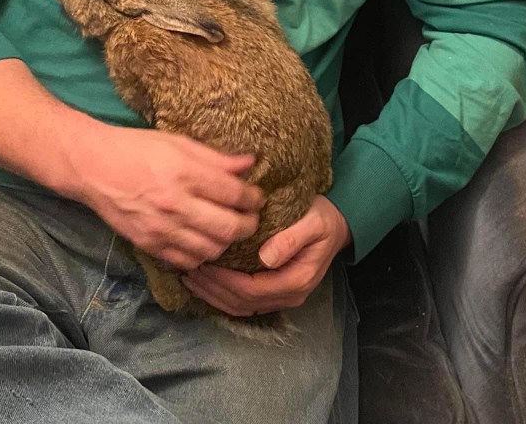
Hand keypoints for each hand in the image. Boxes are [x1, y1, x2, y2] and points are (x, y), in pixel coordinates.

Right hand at [74, 127, 264, 270]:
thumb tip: (249, 163)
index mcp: (184, 173)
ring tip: (227, 230)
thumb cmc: (136, 148)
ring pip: (211, 250)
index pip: (234, 194)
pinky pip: (187, 262)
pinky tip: (202, 242)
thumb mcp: (177, 142)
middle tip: (250, 218)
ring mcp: (161, 228)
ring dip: (226, 242)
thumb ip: (215, 158)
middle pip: (229, 228)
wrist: (93, 167)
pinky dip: (201, 256)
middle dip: (248, 225)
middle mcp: (175, 204)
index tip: (257, 197)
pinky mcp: (149, 244)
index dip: (253, 198)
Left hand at [182, 194, 351, 315]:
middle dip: (213, 289)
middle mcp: (289, 295)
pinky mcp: (275, 292)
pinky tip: (206, 284)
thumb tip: (266, 258)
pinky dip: (222, 296)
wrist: (336, 224)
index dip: (224, 281)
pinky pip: (245, 302)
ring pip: (241, 306)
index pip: (252, 289)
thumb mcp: (312, 221)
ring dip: (214, 295)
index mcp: (296, 280)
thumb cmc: (323, 218)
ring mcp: (282, 296)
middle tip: (188, 270)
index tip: (203, 264)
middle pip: (242, 302)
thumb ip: (291, 239)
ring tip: (191, 277)